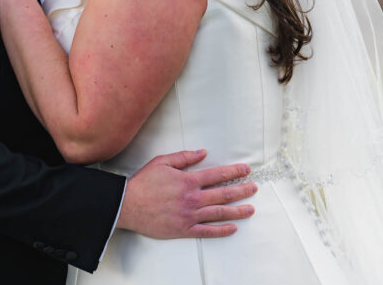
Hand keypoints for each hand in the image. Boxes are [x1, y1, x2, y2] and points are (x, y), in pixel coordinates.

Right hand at [116, 150, 256, 238]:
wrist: (128, 205)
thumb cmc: (143, 183)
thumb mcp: (162, 162)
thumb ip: (184, 157)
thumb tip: (202, 152)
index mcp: (188, 181)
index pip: (218, 175)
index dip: (234, 172)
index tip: (246, 170)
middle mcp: (192, 198)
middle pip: (223, 194)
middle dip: (242, 190)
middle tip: (254, 188)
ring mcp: (189, 215)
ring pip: (219, 213)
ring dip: (237, 211)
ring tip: (250, 208)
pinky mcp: (184, 229)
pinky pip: (207, 231)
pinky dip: (221, 230)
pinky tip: (233, 228)